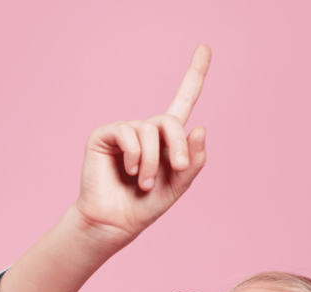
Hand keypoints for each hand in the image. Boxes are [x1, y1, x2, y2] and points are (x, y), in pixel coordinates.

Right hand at [72, 45, 210, 247]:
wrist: (115, 222)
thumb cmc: (145, 206)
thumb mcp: (178, 186)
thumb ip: (193, 160)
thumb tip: (200, 127)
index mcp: (166, 140)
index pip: (183, 101)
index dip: (194, 75)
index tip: (205, 49)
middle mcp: (146, 131)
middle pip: (170, 121)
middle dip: (178, 145)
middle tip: (177, 169)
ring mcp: (124, 132)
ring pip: (149, 131)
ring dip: (151, 161)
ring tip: (143, 183)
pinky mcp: (105, 135)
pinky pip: (127, 132)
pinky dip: (134, 154)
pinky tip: (129, 171)